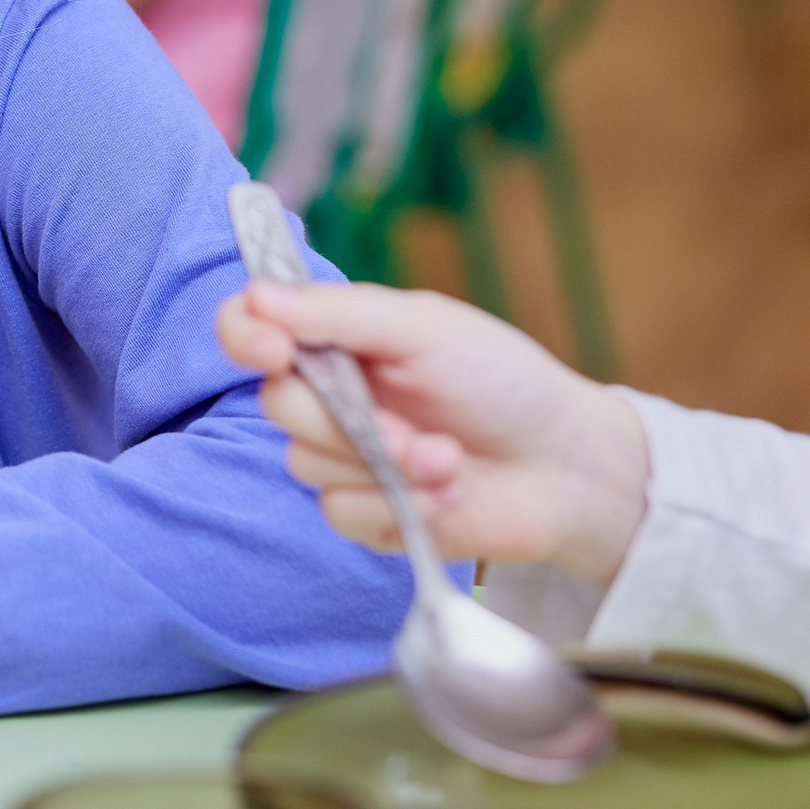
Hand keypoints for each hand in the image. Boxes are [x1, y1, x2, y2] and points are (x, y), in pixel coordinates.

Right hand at [217, 280, 651, 585]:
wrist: (566, 468)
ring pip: (306, 463)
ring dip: (385, 466)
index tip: (273, 349)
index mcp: (337, 337)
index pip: (250, 326)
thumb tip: (257, 296)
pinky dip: (396, 506)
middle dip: (345, 419)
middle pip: (277, 404)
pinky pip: (339, 512)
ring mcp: (343, 456)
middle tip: (408, 427)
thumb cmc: (502, 382)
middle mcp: (330, 394)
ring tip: (449, 460)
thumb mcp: (424, 329)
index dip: (244, 335)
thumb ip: (339, 314)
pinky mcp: (364, 513)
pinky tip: (445, 494)